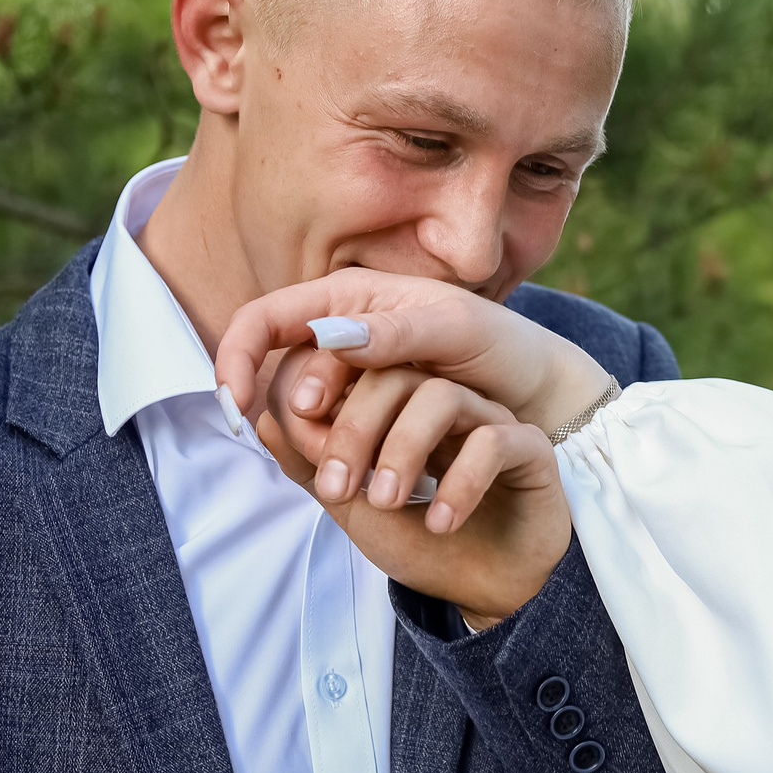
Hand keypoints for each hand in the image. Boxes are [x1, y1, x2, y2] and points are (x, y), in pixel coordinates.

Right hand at [214, 269, 616, 440]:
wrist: (536, 389)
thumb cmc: (501, 345)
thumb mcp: (456, 331)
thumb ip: (397, 332)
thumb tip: (332, 335)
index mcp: (348, 295)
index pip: (264, 319)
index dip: (236, 357)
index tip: (237, 404)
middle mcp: (339, 331)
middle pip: (278, 373)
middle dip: (289, 417)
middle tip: (327, 455)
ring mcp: (352, 374)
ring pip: (303, 412)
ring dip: (316, 446)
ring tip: (352, 476)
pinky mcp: (368, 411)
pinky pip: (332, 434)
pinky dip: (338, 457)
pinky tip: (361, 478)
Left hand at [255, 355, 569, 627]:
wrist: (483, 592)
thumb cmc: (420, 543)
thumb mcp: (353, 506)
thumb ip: (313, 465)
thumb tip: (264, 416)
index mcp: (403, 408)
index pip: (359, 372)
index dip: (325, 398)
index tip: (305, 445)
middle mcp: (447, 404)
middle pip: (396, 377)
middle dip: (356, 429)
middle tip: (341, 486)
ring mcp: (490, 421)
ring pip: (443, 398)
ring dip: (404, 450)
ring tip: (389, 502)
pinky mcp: (529, 450)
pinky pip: (494, 441)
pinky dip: (460, 481)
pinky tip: (441, 522)